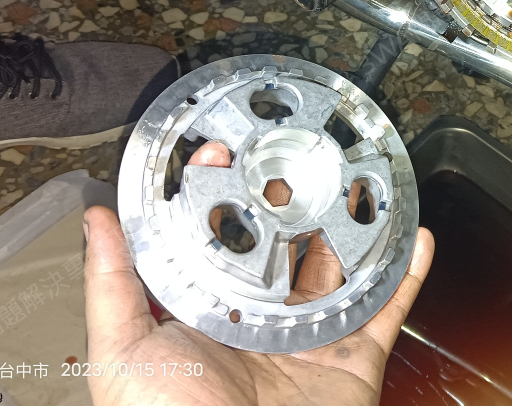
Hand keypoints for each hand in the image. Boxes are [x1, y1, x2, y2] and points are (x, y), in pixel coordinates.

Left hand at [83, 141, 433, 405]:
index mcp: (210, 312)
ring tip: (356, 178)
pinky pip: (387, 309)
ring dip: (352, 225)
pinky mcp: (354, 358)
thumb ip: (113, 285)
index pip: (220, 239)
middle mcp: (263, 319)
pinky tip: (415, 235)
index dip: (221, 194)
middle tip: (293, 157)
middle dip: (292, 201)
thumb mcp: (125, 353)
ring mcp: (312, 336)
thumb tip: (96, 220)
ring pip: (340, 269)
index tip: (222, 152)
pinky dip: (407, 273)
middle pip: (286, 246)